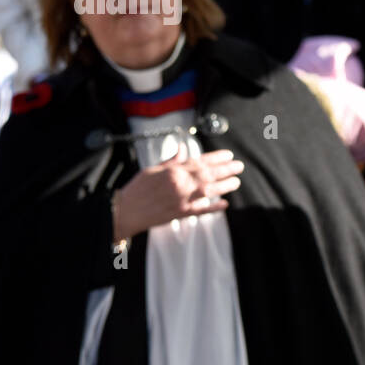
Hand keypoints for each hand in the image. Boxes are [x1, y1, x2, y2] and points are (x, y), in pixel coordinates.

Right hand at [112, 149, 243, 242]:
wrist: (125, 211)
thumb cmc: (137, 189)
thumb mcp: (152, 169)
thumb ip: (170, 161)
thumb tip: (181, 150)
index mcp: (173, 171)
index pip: (200, 161)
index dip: (217, 157)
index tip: (229, 155)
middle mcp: (180, 184)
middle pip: (209, 174)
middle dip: (227, 169)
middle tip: (240, 166)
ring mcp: (182, 199)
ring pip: (209, 190)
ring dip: (225, 186)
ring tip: (236, 181)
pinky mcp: (181, 214)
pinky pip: (202, 210)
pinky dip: (214, 207)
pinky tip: (225, 204)